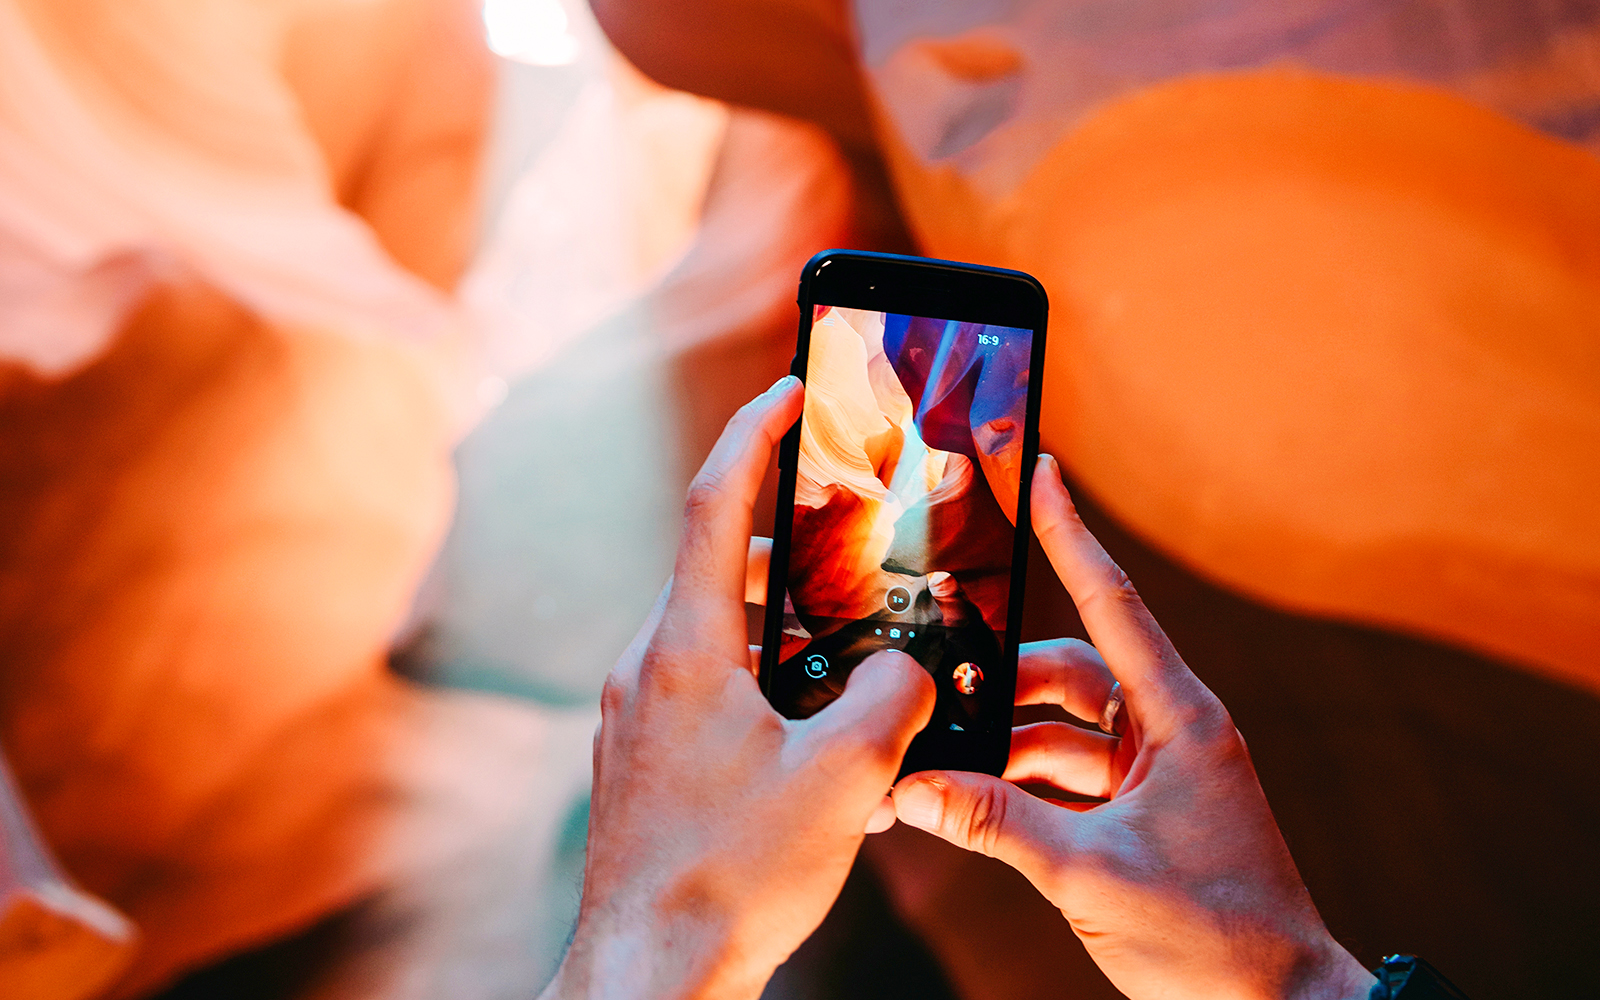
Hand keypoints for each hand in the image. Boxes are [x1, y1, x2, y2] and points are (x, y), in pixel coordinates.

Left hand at [544, 376, 935, 999]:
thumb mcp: (844, 776)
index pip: (713, 502)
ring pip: (714, 635)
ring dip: (779, 629)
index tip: (790, 389)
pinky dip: (756, 681)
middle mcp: (645, 668)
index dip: (755, 433)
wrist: (650, 974)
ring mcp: (634, 715)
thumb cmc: (732, 875)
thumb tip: (906, 671)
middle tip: (854, 554)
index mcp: (683, 647)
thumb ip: (892, 698)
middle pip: (720, 571)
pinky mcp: (639, 758)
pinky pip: (701, 688)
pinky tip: (808, 734)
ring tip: (847, 657)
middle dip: (791, 553)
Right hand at [891, 455, 1375, 999]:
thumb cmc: (1213, 938)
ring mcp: (1158, 773)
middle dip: (995, 687)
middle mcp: (1170, 731)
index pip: (1112, 605)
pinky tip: (968, 802)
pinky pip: (1070, 776)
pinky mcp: (1144, 813)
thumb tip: (909, 788)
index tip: (1041, 469)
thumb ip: (994, 825)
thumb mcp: (1090, 876)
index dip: (1071, 536)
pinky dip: (1020, 786)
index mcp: (1179, 719)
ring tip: (934, 766)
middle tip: (925, 692)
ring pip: (1061, 730)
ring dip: (1001, 746)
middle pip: (1067, 676)